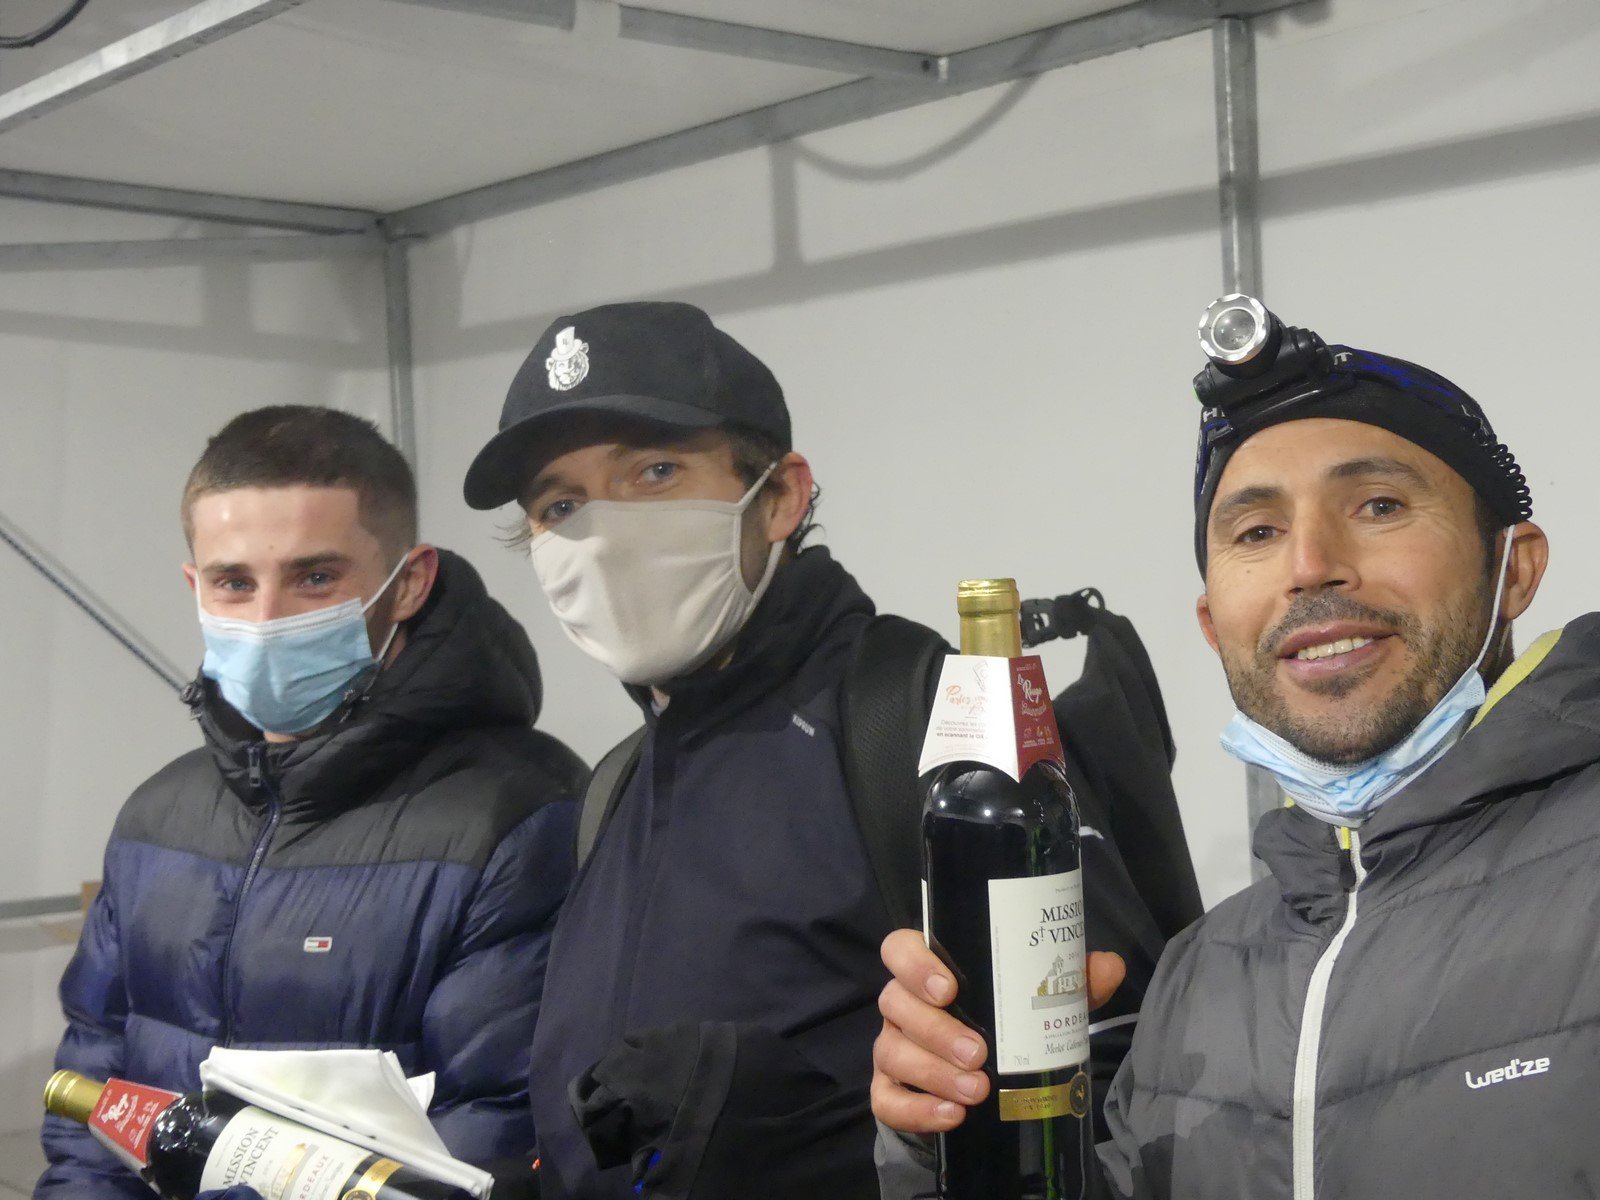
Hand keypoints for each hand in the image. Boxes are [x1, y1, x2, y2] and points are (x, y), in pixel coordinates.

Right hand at [871, 928, 1124, 1133]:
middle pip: (897, 1004)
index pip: (900, 950)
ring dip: (933, 1073)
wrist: (986, 1085)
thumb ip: (1071, 981)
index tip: (948, 987)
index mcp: (929, 972)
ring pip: (892, 1053)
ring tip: (977, 1090)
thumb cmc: (1006, 1025)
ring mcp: (892, 1049)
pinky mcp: (888, 1092)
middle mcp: (903, 1006)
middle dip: (936, 1030)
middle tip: (978, 1053)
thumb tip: (1108, 965)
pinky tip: (951, 1116)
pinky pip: (887, 1101)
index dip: (915, 964)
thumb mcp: (1039, 1000)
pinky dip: (916, 1110)